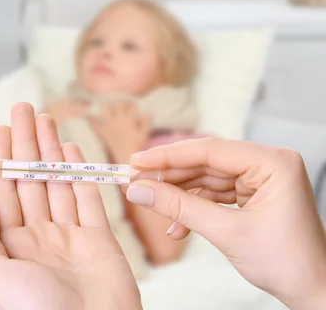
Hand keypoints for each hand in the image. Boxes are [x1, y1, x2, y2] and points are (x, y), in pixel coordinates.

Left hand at [0, 103, 141, 309]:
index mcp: (11, 245)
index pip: (4, 191)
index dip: (3, 158)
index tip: (1, 129)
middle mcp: (39, 236)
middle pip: (31, 179)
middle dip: (26, 143)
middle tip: (23, 109)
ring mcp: (70, 236)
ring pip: (58, 182)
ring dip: (51, 149)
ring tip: (45, 118)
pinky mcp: (100, 240)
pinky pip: (89, 198)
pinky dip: (81, 172)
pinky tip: (71, 149)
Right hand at [124, 138, 325, 309]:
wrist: (313, 292)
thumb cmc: (287, 263)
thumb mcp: (227, 232)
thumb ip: (180, 207)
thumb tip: (140, 190)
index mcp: (273, 163)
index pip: (210, 150)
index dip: (168, 155)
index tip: (137, 160)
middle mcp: (267, 164)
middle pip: (205, 162)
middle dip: (170, 175)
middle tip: (136, 180)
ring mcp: (260, 179)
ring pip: (206, 178)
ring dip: (179, 193)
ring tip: (150, 202)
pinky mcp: (253, 195)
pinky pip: (214, 194)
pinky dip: (194, 208)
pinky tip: (176, 226)